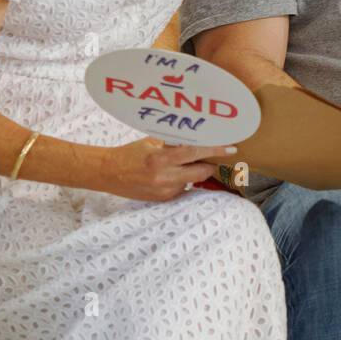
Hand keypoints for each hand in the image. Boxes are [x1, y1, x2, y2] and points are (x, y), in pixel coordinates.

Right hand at [101, 138, 237, 201]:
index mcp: (162, 159)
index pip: (195, 153)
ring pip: (192, 180)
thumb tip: (199, 139)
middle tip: (211, 157)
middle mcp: (165, 177)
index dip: (215, 150)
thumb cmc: (131, 153)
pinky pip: (182, 189)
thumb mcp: (153, 142)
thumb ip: (175, 143)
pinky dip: (183, 180)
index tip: (231, 149)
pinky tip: (172, 174)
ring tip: (182, 164)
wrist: (109, 173)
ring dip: (194, 172)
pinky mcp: (163, 199)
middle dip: (209, 165)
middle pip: (201, 172)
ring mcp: (164, 191)